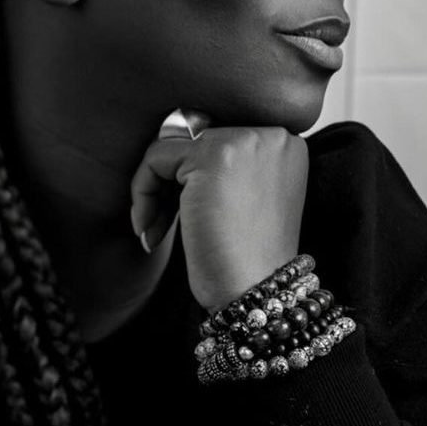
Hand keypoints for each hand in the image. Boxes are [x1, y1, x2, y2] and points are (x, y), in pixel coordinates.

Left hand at [130, 115, 308, 310]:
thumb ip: (224, 168)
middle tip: (162, 228)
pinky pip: (155, 159)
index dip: (191, 178)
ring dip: (152, 192)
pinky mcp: (210, 157)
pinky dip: (142, 193)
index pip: (217, 139)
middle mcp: (270, 135)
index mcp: (284, 145)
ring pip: (170, 149)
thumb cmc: (246, 259)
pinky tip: (149, 231)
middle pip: (192, 140)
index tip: (183, 216)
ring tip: (153, 232)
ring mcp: (243, 141)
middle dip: (169, 185)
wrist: (254, 290)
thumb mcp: (246, 200)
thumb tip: (171, 141)